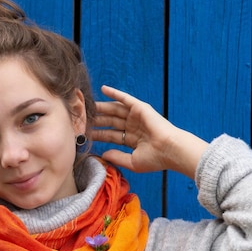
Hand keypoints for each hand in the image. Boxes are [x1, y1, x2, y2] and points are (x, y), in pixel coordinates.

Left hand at [92, 85, 208, 179]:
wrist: (169, 150)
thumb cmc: (156, 159)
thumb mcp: (133, 161)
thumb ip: (117, 157)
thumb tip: (103, 154)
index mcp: (132, 140)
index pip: (111, 135)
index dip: (98, 134)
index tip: (85, 134)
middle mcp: (134, 127)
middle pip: (110, 122)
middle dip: (97, 120)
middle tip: (82, 118)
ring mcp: (136, 117)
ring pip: (114, 110)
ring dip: (101, 107)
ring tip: (88, 105)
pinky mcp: (140, 108)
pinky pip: (125, 98)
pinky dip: (115, 93)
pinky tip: (103, 89)